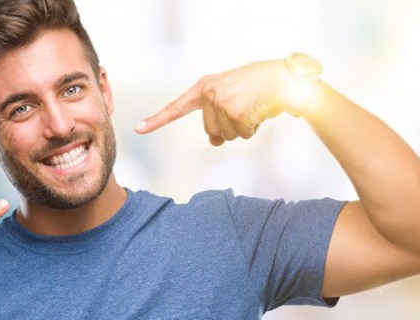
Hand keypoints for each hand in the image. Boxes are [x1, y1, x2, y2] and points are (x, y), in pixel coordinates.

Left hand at [135, 59, 291, 145]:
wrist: (280, 78)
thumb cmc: (255, 88)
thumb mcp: (230, 98)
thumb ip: (216, 117)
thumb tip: (214, 141)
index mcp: (204, 88)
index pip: (176, 107)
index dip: (157, 120)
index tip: (139, 129)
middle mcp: (209, 94)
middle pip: (211, 132)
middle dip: (229, 128)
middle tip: (243, 109)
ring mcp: (222, 103)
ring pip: (226, 136)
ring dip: (241, 129)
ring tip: (251, 108)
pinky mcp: (236, 113)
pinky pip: (241, 135)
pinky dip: (252, 129)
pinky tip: (258, 111)